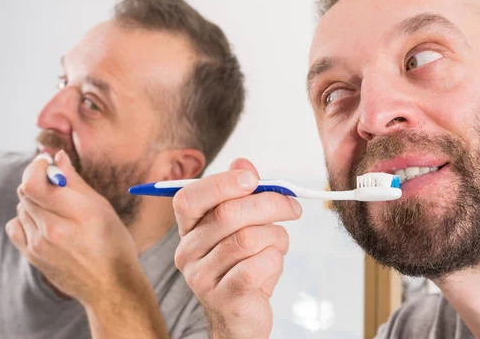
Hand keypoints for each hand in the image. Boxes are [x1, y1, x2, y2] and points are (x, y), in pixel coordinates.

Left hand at [5, 150, 141, 306]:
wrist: (110, 285)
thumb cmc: (114, 244)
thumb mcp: (103, 208)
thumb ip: (76, 181)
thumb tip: (58, 157)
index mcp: (77, 213)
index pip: (34, 183)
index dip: (36, 167)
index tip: (46, 162)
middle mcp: (54, 230)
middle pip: (25, 192)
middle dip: (38, 181)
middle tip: (56, 183)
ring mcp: (39, 245)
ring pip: (21, 207)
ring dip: (34, 200)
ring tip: (55, 207)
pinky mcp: (32, 256)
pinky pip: (15, 226)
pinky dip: (25, 218)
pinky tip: (43, 221)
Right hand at [174, 158, 302, 338]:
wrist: (241, 316)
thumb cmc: (243, 264)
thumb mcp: (242, 226)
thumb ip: (241, 194)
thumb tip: (243, 163)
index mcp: (189, 229)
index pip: (189, 198)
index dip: (222, 182)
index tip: (253, 178)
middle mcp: (188, 252)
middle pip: (227, 215)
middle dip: (268, 204)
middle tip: (292, 206)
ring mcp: (202, 278)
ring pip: (248, 239)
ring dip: (276, 236)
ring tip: (279, 243)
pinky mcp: (225, 298)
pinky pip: (257, 266)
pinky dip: (275, 259)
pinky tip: (273, 263)